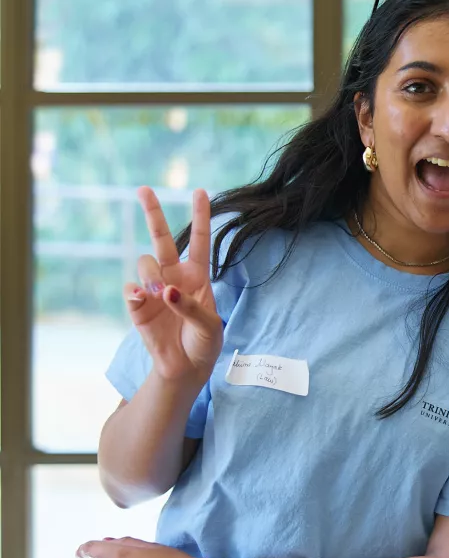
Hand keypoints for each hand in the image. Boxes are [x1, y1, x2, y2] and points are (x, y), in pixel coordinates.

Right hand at [127, 187, 221, 384]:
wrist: (185, 368)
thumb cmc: (203, 343)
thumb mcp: (208, 325)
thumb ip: (190, 306)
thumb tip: (166, 291)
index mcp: (197, 276)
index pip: (199, 240)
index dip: (201, 216)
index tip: (200, 191)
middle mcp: (174, 276)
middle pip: (161, 238)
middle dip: (153, 213)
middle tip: (144, 189)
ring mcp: (154, 289)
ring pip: (145, 262)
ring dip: (152, 274)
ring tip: (161, 295)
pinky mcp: (137, 306)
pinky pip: (130, 289)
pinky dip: (136, 292)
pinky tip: (143, 299)